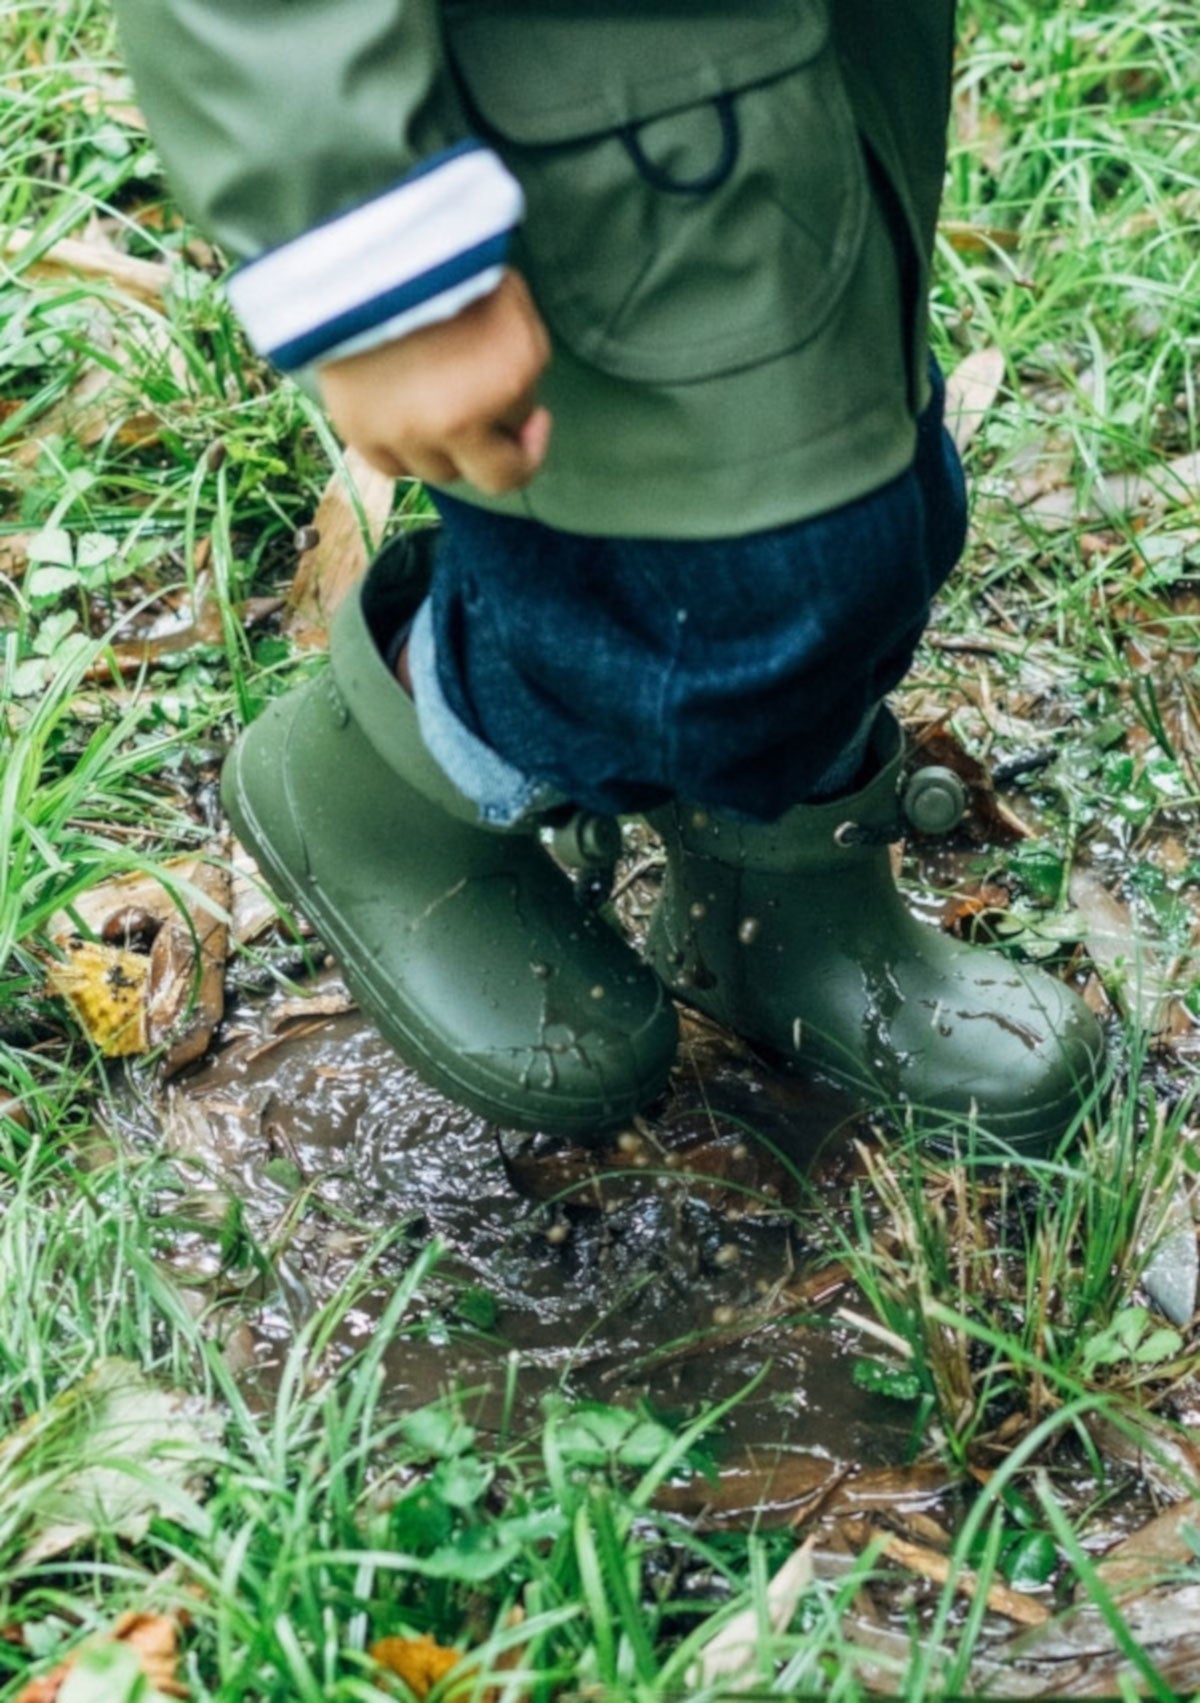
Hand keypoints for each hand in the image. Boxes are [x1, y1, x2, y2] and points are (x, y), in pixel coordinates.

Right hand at [317, 269, 552, 495]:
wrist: (355, 247)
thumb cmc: (445, 262)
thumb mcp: (513, 303)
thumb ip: (523, 362)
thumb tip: (516, 410)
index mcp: (509, 380)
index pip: (527, 439)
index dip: (530, 433)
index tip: (532, 418)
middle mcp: (458, 420)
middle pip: (491, 478)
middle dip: (494, 452)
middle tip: (486, 424)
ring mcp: (405, 432)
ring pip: (438, 472)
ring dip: (444, 448)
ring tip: (431, 401)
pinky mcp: (360, 431)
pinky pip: (392, 465)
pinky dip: (401, 448)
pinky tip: (400, 414)